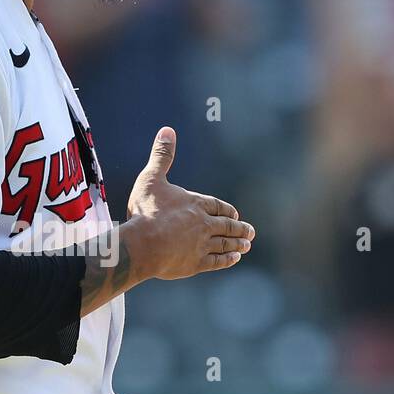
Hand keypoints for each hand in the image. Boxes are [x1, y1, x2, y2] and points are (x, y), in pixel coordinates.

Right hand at [126, 127, 254, 281]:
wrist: (143, 244)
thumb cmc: (146, 210)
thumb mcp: (152, 178)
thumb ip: (162, 155)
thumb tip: (168, 130)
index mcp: (195, 203)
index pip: (217, 205)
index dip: (226, 210)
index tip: (235, 214)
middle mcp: (203, 224)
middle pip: (226, 225)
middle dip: (239, 228)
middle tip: (250, 232)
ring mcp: (201, 245)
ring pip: (225, 243)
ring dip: (237, 244)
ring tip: (246, 246)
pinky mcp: (195, 263)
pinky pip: (216, 261)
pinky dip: (226, 260)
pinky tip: (234, 259)